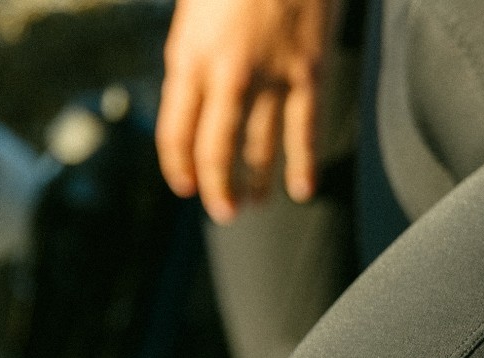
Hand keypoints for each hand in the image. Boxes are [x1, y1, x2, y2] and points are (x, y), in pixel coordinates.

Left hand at [158, 0, 333, 222]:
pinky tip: (302, 190)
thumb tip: (195, 103)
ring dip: (256, 181)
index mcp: (187, 56)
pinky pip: (305, 130)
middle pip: (217, 150)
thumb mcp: (193, 12)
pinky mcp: (308, 71)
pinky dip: (303, 165)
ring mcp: (270, 75)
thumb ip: (193, 58)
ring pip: (261, 146)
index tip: (186, 187)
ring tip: (254, 203)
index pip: (176, 132)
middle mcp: (226, 73)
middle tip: (222, 211)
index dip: (179, 167)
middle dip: (217, 188)